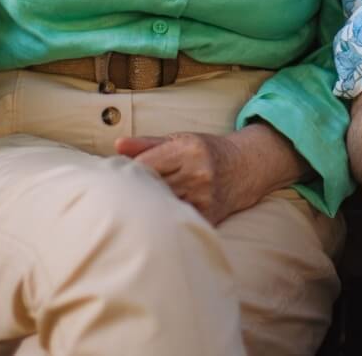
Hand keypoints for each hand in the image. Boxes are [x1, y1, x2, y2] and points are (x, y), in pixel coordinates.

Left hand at [114, 130, 265, 224]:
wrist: (243, 168)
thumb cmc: (205, 151)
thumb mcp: (178, 140)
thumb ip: (146, 144)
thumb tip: (118, 145)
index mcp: (188, 151)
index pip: (144, 166)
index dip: (129, 173)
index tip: (123, 176)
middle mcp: (197, 174)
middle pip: (151, 188)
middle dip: (136, 191)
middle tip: (126, 193)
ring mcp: (204, 198)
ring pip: (162, 207)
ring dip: (148, 207)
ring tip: (141, 205)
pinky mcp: (208, 217)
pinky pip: (177, 220)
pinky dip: (165, 219)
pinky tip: (159, 216)